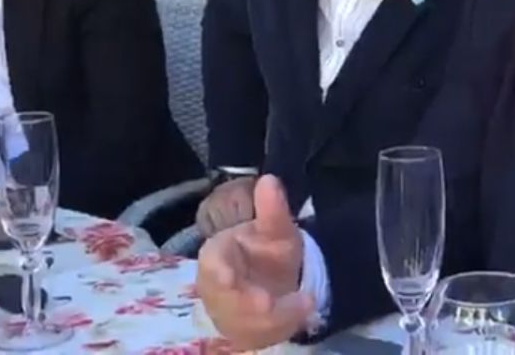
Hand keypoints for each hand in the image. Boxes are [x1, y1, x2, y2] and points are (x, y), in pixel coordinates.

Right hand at [196, 175, 314, 349]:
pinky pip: (259, 335)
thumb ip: (272, 210)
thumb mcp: (274, 230)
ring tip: (304, 303)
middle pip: (225, 300)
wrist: (267, 282)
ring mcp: (228, 313)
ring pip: (243, 322)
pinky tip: (303, 312)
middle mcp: (217, 288)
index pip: (211, 264)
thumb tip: (269, 179)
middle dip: (245, 303)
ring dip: (272, 317)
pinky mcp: (243, 332)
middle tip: (268, 303)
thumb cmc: (265, 253)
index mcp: (217, 256)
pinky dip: (281, 327)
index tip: (227, 276)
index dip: (216, 272)